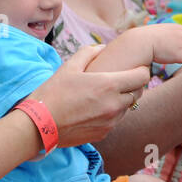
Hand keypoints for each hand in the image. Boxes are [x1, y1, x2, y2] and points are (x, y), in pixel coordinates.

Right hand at [30, 45, 150, 148]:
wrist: (39, 126)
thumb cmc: (53, 93)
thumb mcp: (69, 67)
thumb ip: (88, 53)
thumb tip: (101, 47)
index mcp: (109, 85)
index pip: (142, 77)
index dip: (142, 70)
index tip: (135, 68)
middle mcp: (115, 104)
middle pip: (138, 92)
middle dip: (134, 85)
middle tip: (121, 79)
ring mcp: (111, 121)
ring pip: (128, 107)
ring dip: (123, 100)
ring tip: (105, 94)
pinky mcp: (104, 133)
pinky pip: (116, 120)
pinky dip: (112, 113)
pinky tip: (96, 108)